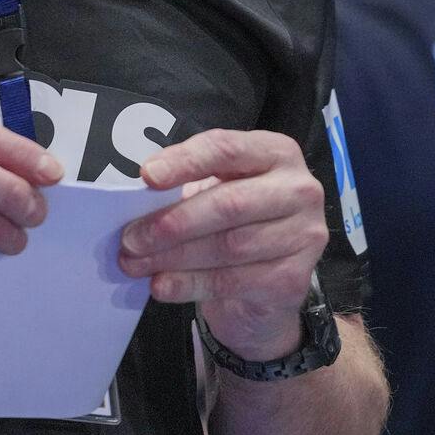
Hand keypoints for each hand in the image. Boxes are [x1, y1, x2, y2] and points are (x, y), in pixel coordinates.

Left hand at [116, 129, 327, 360]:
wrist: (268, 286)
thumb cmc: (236, 223)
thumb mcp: (215, 191)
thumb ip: (186, 186)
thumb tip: (137, 198)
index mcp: (276, 153)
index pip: (227, 149)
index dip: (184, 162)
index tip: (146, 177)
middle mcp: (299, 189)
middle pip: (229, 202)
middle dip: (172, 222)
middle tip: (131, 237)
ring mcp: (303, 235)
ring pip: (228, 246)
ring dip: (173, 257)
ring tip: (135, 263)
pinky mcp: (293, 279)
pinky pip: (232, 282)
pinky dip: (189, 284)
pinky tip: (161, 285)